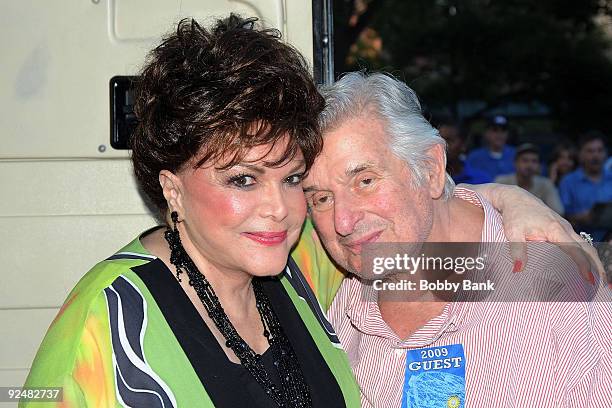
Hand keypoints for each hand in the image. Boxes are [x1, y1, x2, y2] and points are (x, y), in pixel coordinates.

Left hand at [461, 183, 604, 284]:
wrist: (515, 198)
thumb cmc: (514, 215)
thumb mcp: (512, 232)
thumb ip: (517, 250)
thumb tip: (518, 270)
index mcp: (555, 229)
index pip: (575, 249)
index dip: (583, 265)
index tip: (589, 280)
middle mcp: (565, 228)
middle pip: (588, 248)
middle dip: (598, 266)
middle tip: (603, 285)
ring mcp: (565, 228)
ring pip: (586, 245)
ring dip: (594, 261)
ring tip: (599, 280)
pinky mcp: (563, 229)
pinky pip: (579, 243)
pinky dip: (586, 255)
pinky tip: (584, 267)